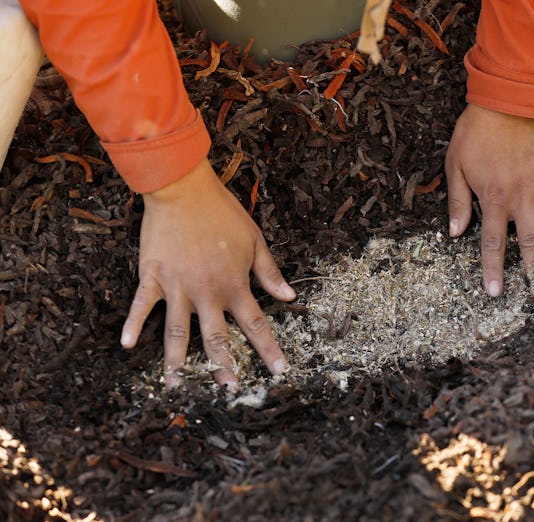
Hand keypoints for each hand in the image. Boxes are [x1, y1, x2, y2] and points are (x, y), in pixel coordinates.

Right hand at [119, 158, 295, 388]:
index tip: (281, 371)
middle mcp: (207, 292)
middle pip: (216, 338)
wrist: (184, 189)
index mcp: (234, 285)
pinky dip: (134, 325)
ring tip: (175, 385)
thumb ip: (270, 273)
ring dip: (177, 361)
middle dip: (224, 367)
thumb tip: (290, 296)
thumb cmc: (223, 214)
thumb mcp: (255, 241)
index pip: (256, 324)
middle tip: (229, 390)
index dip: (269, 349)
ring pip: (178, 332)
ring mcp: (177, 287)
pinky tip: (127, 345)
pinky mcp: (153, 276)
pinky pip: (142, 305)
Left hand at [445, 104, 533, 296]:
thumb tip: (455, 234)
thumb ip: (459, 202)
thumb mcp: (455, 167)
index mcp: (494, 199)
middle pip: (531, 239)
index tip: (496, 293)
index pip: (494, 243)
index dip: (494, 270)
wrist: (503, 99)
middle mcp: (522, 196)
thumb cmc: (474, 134)